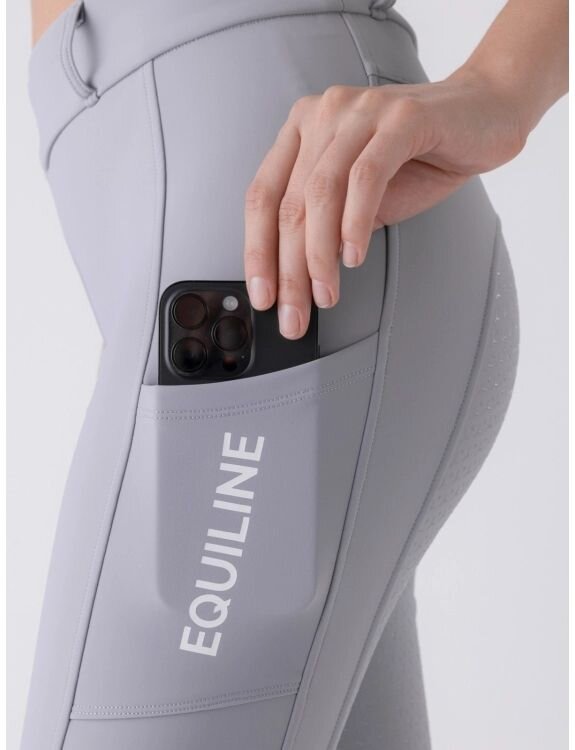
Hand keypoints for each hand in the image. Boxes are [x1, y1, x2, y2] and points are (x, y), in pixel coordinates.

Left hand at [243, 68, 525, 338]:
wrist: (485, 116)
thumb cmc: (421, 158)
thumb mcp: (362, 200)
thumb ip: (329, 228)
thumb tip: (297, 278)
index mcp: (304, 131)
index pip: (263, 197)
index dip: (257, 252)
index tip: (263, 297)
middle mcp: (324, 115)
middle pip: (290, 203)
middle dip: (288, 270)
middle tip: (295, 314)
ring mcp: (361, 112)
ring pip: (321, 192)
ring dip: (318, 255)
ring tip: (326, 294)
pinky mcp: (401, 119)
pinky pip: (366, 177)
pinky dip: (356, 223)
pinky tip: (354, 256)